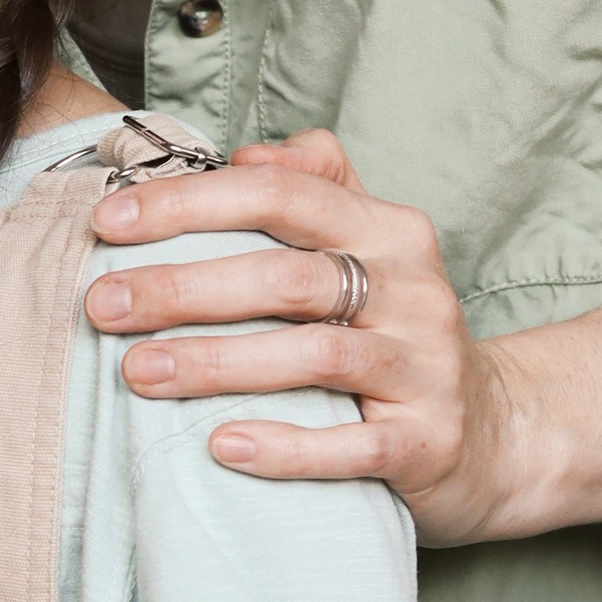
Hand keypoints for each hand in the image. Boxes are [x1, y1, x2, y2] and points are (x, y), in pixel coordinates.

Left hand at [83, 130, 601, 545]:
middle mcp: (412, 290)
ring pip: (315, 356)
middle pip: (289, 276)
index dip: (191, 203)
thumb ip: (313, 189)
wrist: (498, 433)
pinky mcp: (428, 441)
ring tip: (140, 373)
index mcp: (388, 231)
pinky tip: (221, 447)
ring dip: (218, 364)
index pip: (282, 195)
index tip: (108, 221)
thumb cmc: (398, 335)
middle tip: (103, 306)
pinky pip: (351, 445)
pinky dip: (285, 445)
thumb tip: (239, 154)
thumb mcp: (369, 249)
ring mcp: (425, 368)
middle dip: (185, 287)